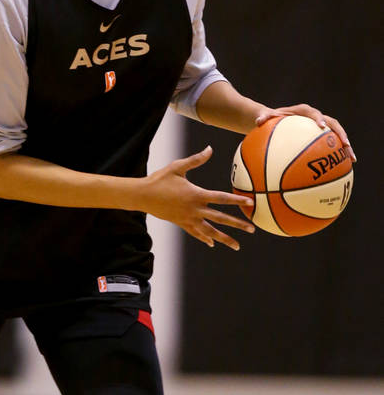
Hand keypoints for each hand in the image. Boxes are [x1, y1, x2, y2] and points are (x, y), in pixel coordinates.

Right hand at [138, 146, 254, 250]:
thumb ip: (196, 159)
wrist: (142, 196)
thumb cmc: (160, 179)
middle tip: (252, 229)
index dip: (237, 200)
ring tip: (237, 246)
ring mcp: (188, 218)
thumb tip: (210, 149)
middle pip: (221, 218)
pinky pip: (196, 233)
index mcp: (196, 194)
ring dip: (225, 238)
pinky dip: (205, 238)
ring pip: (211, 231)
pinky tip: (213, 244)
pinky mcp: (181, 223)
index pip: (222, 198)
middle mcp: (195, 209)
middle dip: (238, 224)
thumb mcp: (177, 166)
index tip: (250, 202)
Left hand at [255, 103, 355, 161]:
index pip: (313, 113)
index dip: (319, 119)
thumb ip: (264, 117)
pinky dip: (336, 157)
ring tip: (351, 159)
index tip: (321, 126)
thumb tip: (258, 121)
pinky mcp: (321, 138)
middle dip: (340, 134)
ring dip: (345, 147)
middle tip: (345, 144)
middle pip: (333, 124)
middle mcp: (315, 118)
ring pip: (336, 136)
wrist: (274, 121)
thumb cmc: (270, 120)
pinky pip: (330, 147)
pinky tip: (342, 170)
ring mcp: (320, 128)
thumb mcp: (265, 118)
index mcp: (303, 111)